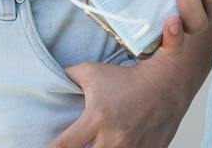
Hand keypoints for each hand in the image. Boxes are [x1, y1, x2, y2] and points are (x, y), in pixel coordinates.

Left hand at [46, 54, 197, 147]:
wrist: (165, 83)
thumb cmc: (125, 78)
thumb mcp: (92, 72)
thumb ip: (68, 77)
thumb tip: (46, 79)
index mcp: (96, 118)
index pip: (65, 146)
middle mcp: (113, 138)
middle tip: (78, 145)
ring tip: (99, 144)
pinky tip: (117, 145)